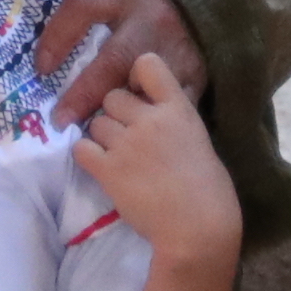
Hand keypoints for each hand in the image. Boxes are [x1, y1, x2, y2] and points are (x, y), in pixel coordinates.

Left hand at [12, 0, 203, 129]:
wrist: (194, 10)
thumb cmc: (130, 1)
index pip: (84, 4)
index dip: (58, 36)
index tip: (39, 68)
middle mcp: (154, 17)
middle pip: (117, 57)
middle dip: (86, 91)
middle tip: (60, 118)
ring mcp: (178, 50)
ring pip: (143, 88)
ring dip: (116, 113)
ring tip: (90, 136)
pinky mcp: (195, 77)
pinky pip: (167, 107)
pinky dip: (145, 126)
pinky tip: (125, 143)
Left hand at [74, 54, 241, 266]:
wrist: (197, 227)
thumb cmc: (208, 189)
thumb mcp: (197, 139)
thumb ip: (172, 120)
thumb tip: (151, 112)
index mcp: (178, 109)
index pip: (147, 63)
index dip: (135, 75)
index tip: (138, 92)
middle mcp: (150, 120)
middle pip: (112, 96)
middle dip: (116, 113)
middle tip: (127, 136)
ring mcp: (127, 144)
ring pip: (96, 122)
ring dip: (102, 136)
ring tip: (118, 156)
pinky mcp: (108, 170)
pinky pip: (82, 148)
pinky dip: (87, 155)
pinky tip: (100, 165)